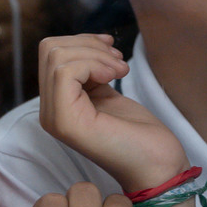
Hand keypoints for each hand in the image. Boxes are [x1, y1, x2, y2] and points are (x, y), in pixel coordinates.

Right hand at [39, 34, 189, 195]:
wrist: (157, 165)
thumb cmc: (137, 131)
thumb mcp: (106, 92)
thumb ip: (89, 73)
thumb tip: (86, 42)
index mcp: (57, 103)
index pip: (50, 52)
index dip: (83, 41)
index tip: (111, 51)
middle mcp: (49, 112)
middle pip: (50, 49)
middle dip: (89, 44)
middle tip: (116, 61)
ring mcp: (55, 118)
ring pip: (57, 57)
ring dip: (96, 54)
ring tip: (120, 69)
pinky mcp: (66, 122)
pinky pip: (65, 72)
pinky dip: (95, 64)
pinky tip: (116, 77)